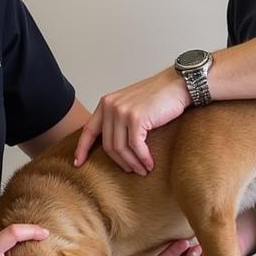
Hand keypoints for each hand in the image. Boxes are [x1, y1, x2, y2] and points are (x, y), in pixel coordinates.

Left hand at [73, 68, 189, 173]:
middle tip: (132, 171)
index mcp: (106, 103)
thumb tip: (114, 147)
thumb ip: (118, 120)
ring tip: (142, 170)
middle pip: (107, 145)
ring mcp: (122, 112)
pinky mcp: (136, 118)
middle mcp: (110, 106)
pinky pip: (135, 146)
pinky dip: (142, 158)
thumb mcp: (131, 105)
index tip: (78, 163)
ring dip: (132, 163)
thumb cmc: (158, 96)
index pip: (88, 130)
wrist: (178, 84)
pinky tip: (149, 164)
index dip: (81, 148)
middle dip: (120, 162)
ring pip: (120, 148)